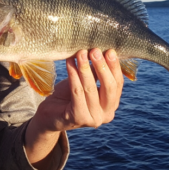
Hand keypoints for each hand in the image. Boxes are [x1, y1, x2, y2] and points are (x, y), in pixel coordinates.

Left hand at [24, 49, 123, 169]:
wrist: (50, 115)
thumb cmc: (69, 96)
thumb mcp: (87, 83)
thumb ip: (97, 73)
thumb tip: (102, 50)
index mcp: (111, 106)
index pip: (118, 84)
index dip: (114, 67)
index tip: (109, 50)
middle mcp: (106, 115)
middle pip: (109, 87)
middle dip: (102, 66)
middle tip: (94, 50)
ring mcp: (93, 119)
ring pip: (91, 88)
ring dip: (85, 68)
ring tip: (80, 53)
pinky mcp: (78, 118)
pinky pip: (77, 92)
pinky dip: (73, 75)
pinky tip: (70, 63)